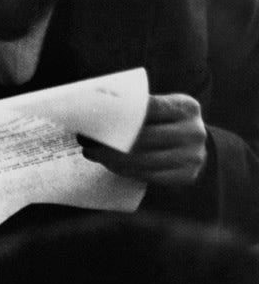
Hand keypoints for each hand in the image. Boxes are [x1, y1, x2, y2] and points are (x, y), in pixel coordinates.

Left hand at [79, 93, 206, 185]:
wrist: (196, 145)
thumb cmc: (168, 121)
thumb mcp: (163, 107)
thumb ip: (139, 106)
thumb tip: (97, 107)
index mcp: (186, 107)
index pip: (149, 107)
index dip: (120, 112)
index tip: (95, 115)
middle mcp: (194, 132)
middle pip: (144, 137)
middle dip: (111, 139)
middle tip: (85, 139)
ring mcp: (193, 157)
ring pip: (142, 159)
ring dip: (112, 158)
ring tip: (92, 153)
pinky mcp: (186, 176)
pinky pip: (147, 175)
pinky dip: (124, 170)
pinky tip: (108, 164)